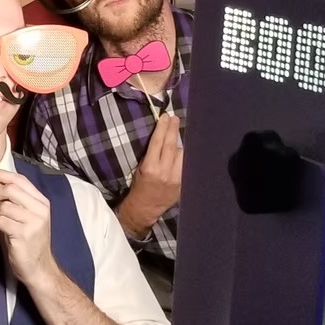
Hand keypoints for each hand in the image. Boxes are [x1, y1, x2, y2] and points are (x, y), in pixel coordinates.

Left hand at [0, 170, 54, 286]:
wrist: (39, 268)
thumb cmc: (29, 243)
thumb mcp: (27, 218)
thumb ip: (16, 201)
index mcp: (41, 202)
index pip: (20, 180)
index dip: (1, 174)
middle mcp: (40, 209)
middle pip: (10, 189)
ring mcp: (33, 222)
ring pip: (3, 206)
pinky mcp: (24, 234)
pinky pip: (0, 220)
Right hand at [117, 113, 181, 238]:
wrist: (145, 207)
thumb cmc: (139, 186)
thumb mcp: (140, 168)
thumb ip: (151, 154)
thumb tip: (162, 138)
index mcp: (150, 167)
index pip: (158, 142)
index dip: (162, 128)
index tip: (165, 117)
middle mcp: (164, 171)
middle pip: (171, 145)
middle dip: (173, 130)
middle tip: (175, 119)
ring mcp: (175, 177)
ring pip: (181, 153)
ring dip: (179, 144)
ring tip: (176, 136)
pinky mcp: (182, 183)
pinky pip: (185, 164)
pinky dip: (183, 156)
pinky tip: (182, 151)